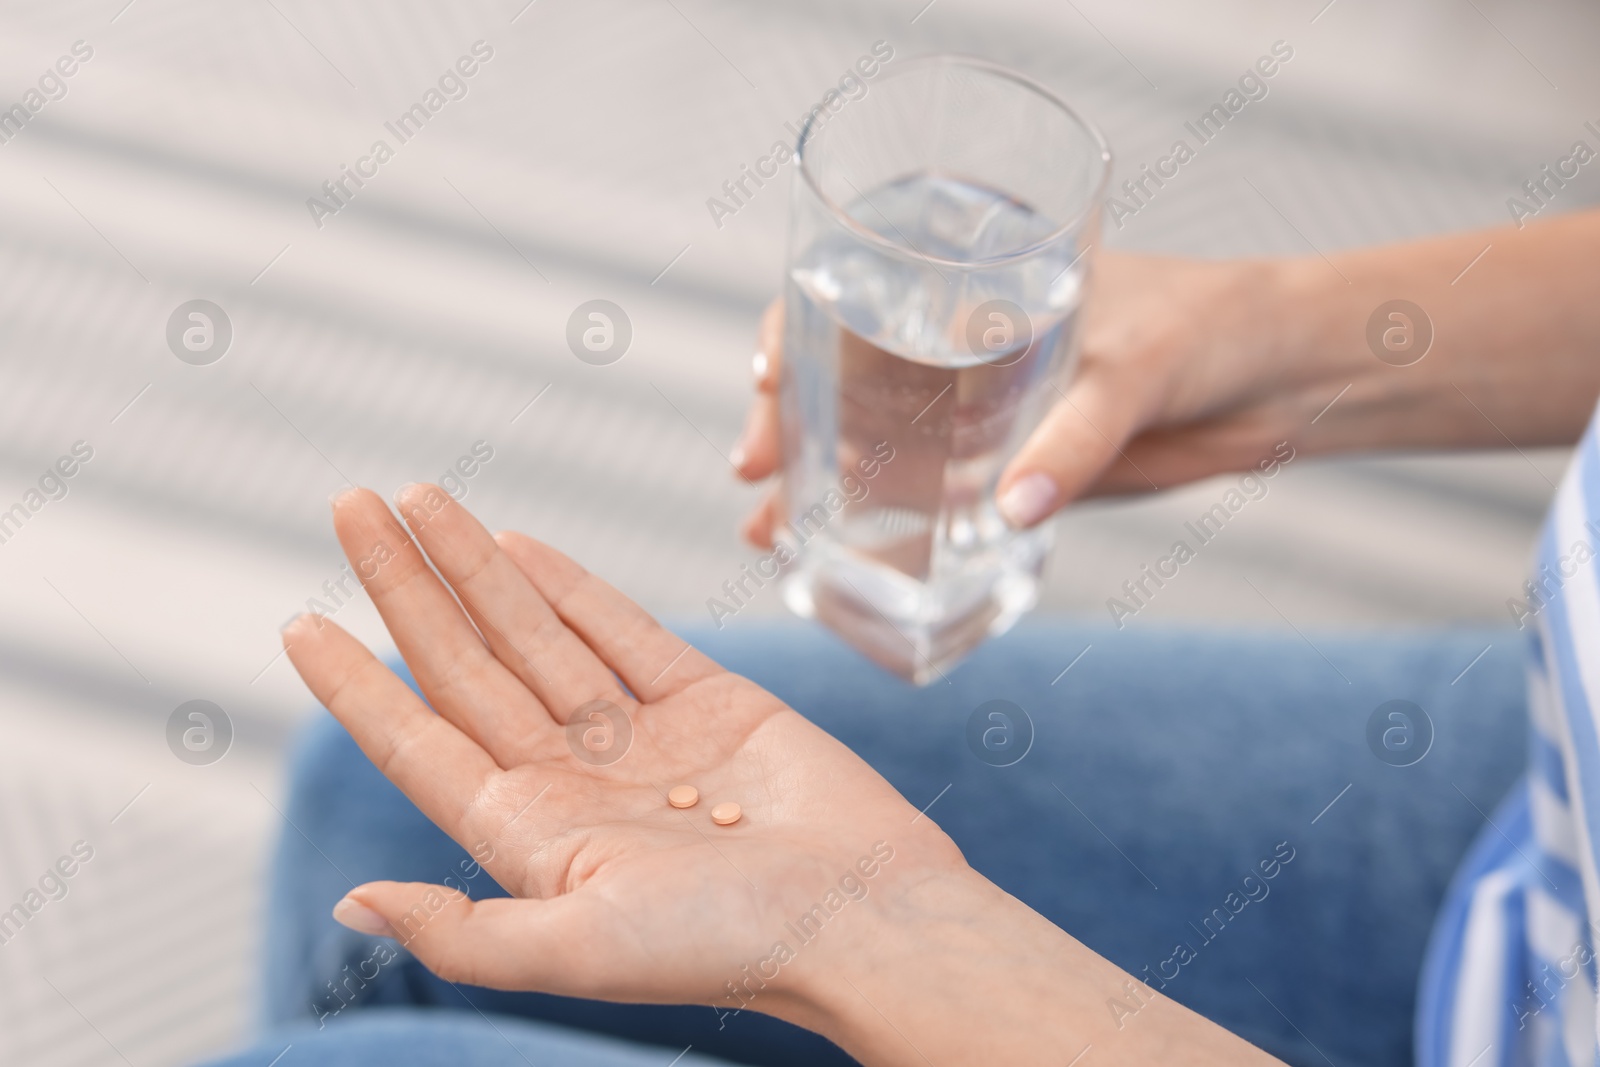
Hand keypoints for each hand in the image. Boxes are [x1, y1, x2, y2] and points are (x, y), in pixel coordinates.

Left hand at [283, 485, 1276, 1064]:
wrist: (867, 916)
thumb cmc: (730, 946)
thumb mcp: (581, 949)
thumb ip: (464, 930)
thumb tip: (350, 900)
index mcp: (533, 837)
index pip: (421, 742)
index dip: (356, 685)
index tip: (299, 621)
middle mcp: (575, 778)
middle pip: (468, 663)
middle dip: (407, 584)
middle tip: (349, 504)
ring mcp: (639, 734)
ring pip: (535, 631)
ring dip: (475, 565)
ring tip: (419, 500)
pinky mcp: (708, 697)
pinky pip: (621, 629)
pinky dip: (571, 583)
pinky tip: (519, 544)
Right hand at [731, 253, 1337, 541]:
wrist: (1276, 376)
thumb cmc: (1208, 331)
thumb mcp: (1137, 371)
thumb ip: (1079, 439)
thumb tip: (1012, 509)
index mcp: (975, 290)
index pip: (855, 296)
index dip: (794, 331)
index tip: (766, 376)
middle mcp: (961, 350)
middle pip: (841, 377)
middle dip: (784, 425)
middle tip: (755, 476)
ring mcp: (980, 415)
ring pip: (873, 444)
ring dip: (816, 485)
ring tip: (770, 535)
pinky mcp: (1009, 472)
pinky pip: (930, 499)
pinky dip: (883, 526)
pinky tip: (838, 559)